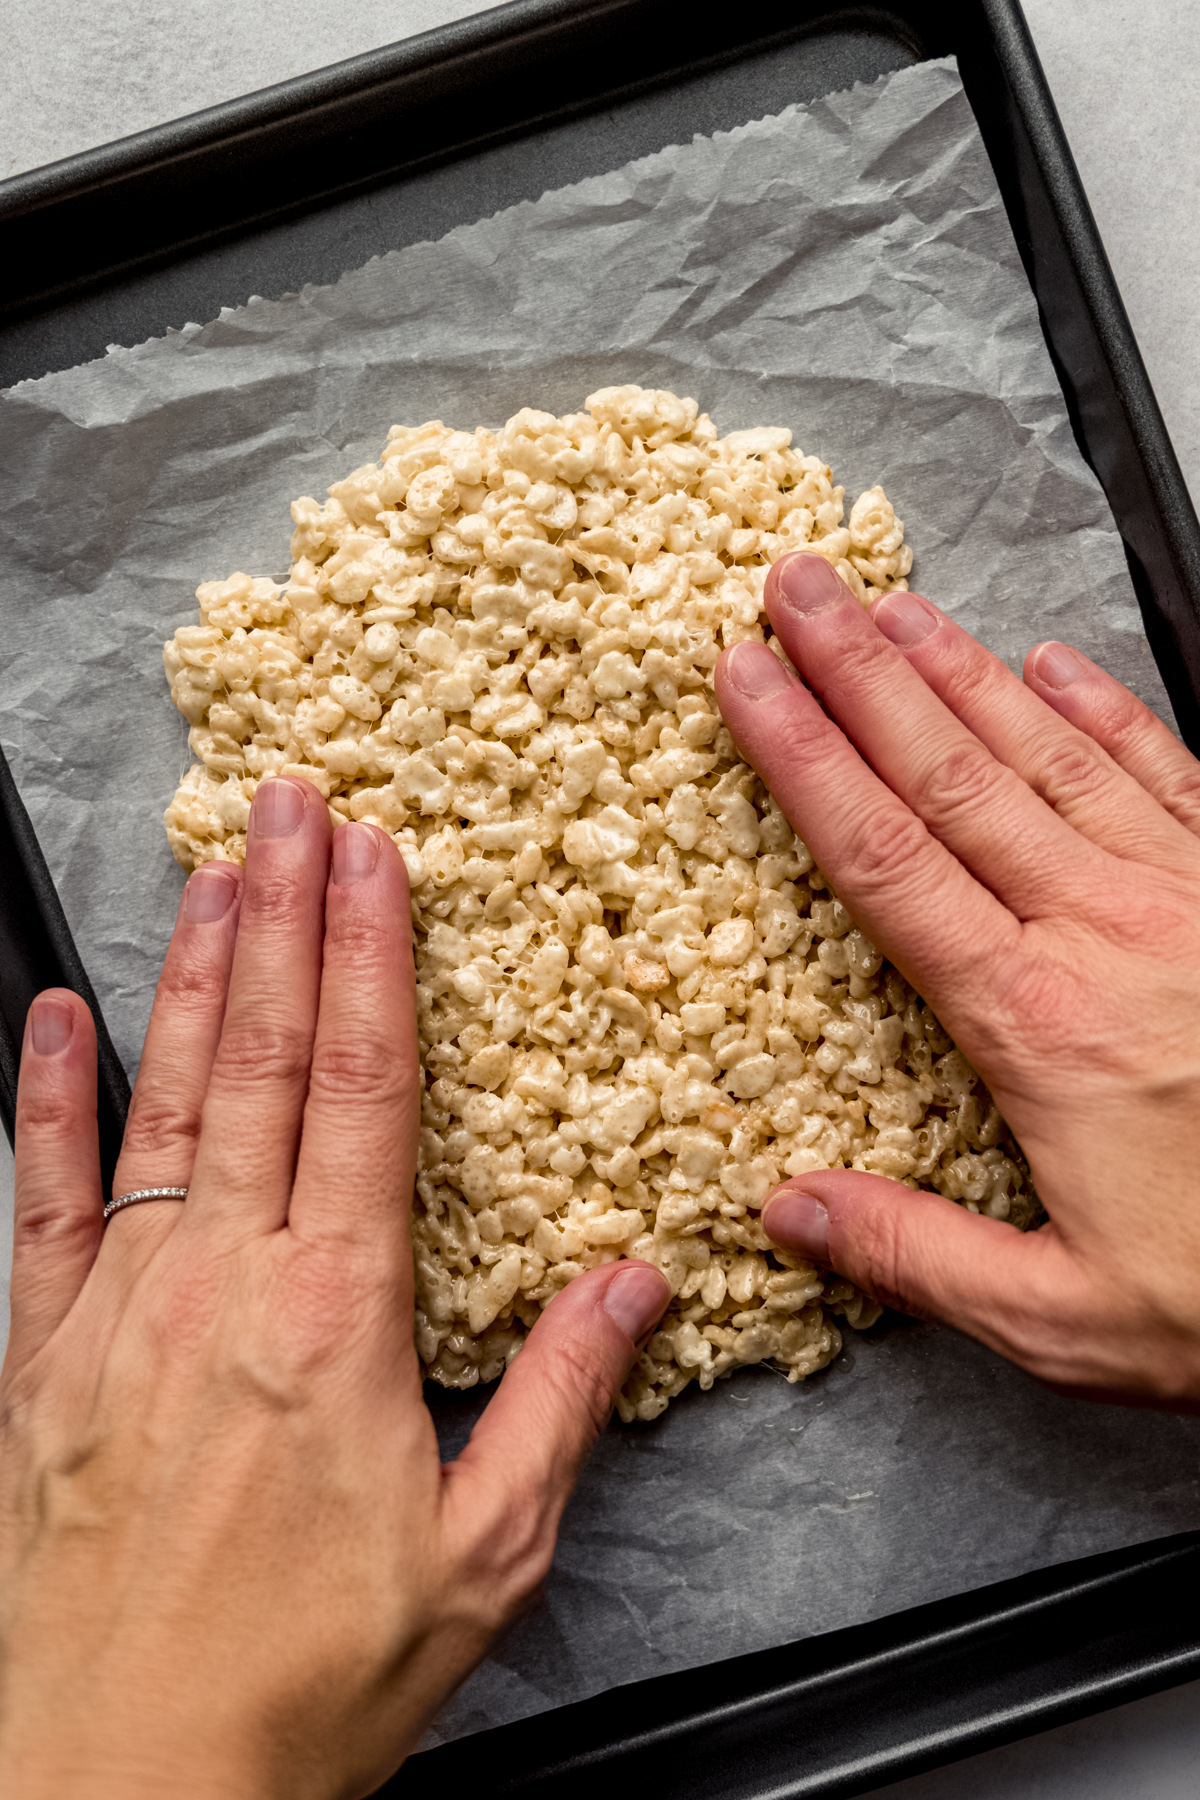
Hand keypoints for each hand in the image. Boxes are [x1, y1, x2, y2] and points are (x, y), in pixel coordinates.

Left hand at [0, 777, 667, 1799]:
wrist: (118, 1785)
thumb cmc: (303, 1681)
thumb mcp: (481, 1554)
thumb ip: (558, 1399)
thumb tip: (634, 1281)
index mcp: (335, 1314)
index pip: (364, 1090)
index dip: (373, 960)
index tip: (376, 861)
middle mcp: (220, 1283)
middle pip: (265, 1059)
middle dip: (285, 917)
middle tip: (292, 806)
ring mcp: (117, 1307)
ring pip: (165, 1099)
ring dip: (195, 974)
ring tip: (212, 870)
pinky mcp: (42, 1352)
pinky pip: (44, 1195)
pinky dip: (46, 1096)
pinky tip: (54, 1015)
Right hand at [715, 552, 1199, 1409]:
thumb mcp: (1069, 1316)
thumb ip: (920, 1254)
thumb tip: (786, 1210)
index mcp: (1037, 1021)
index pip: (886, 859)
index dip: (803, 759)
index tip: (745, 681)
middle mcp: (1106, 930)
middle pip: (952, 773)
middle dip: (860, 670)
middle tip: (795, 589)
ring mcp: (1186, 895)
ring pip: (1048, 753)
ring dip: (958, 669)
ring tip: (888, 603)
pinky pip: (1166, 773)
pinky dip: (1105, 711)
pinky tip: (1054, 664)